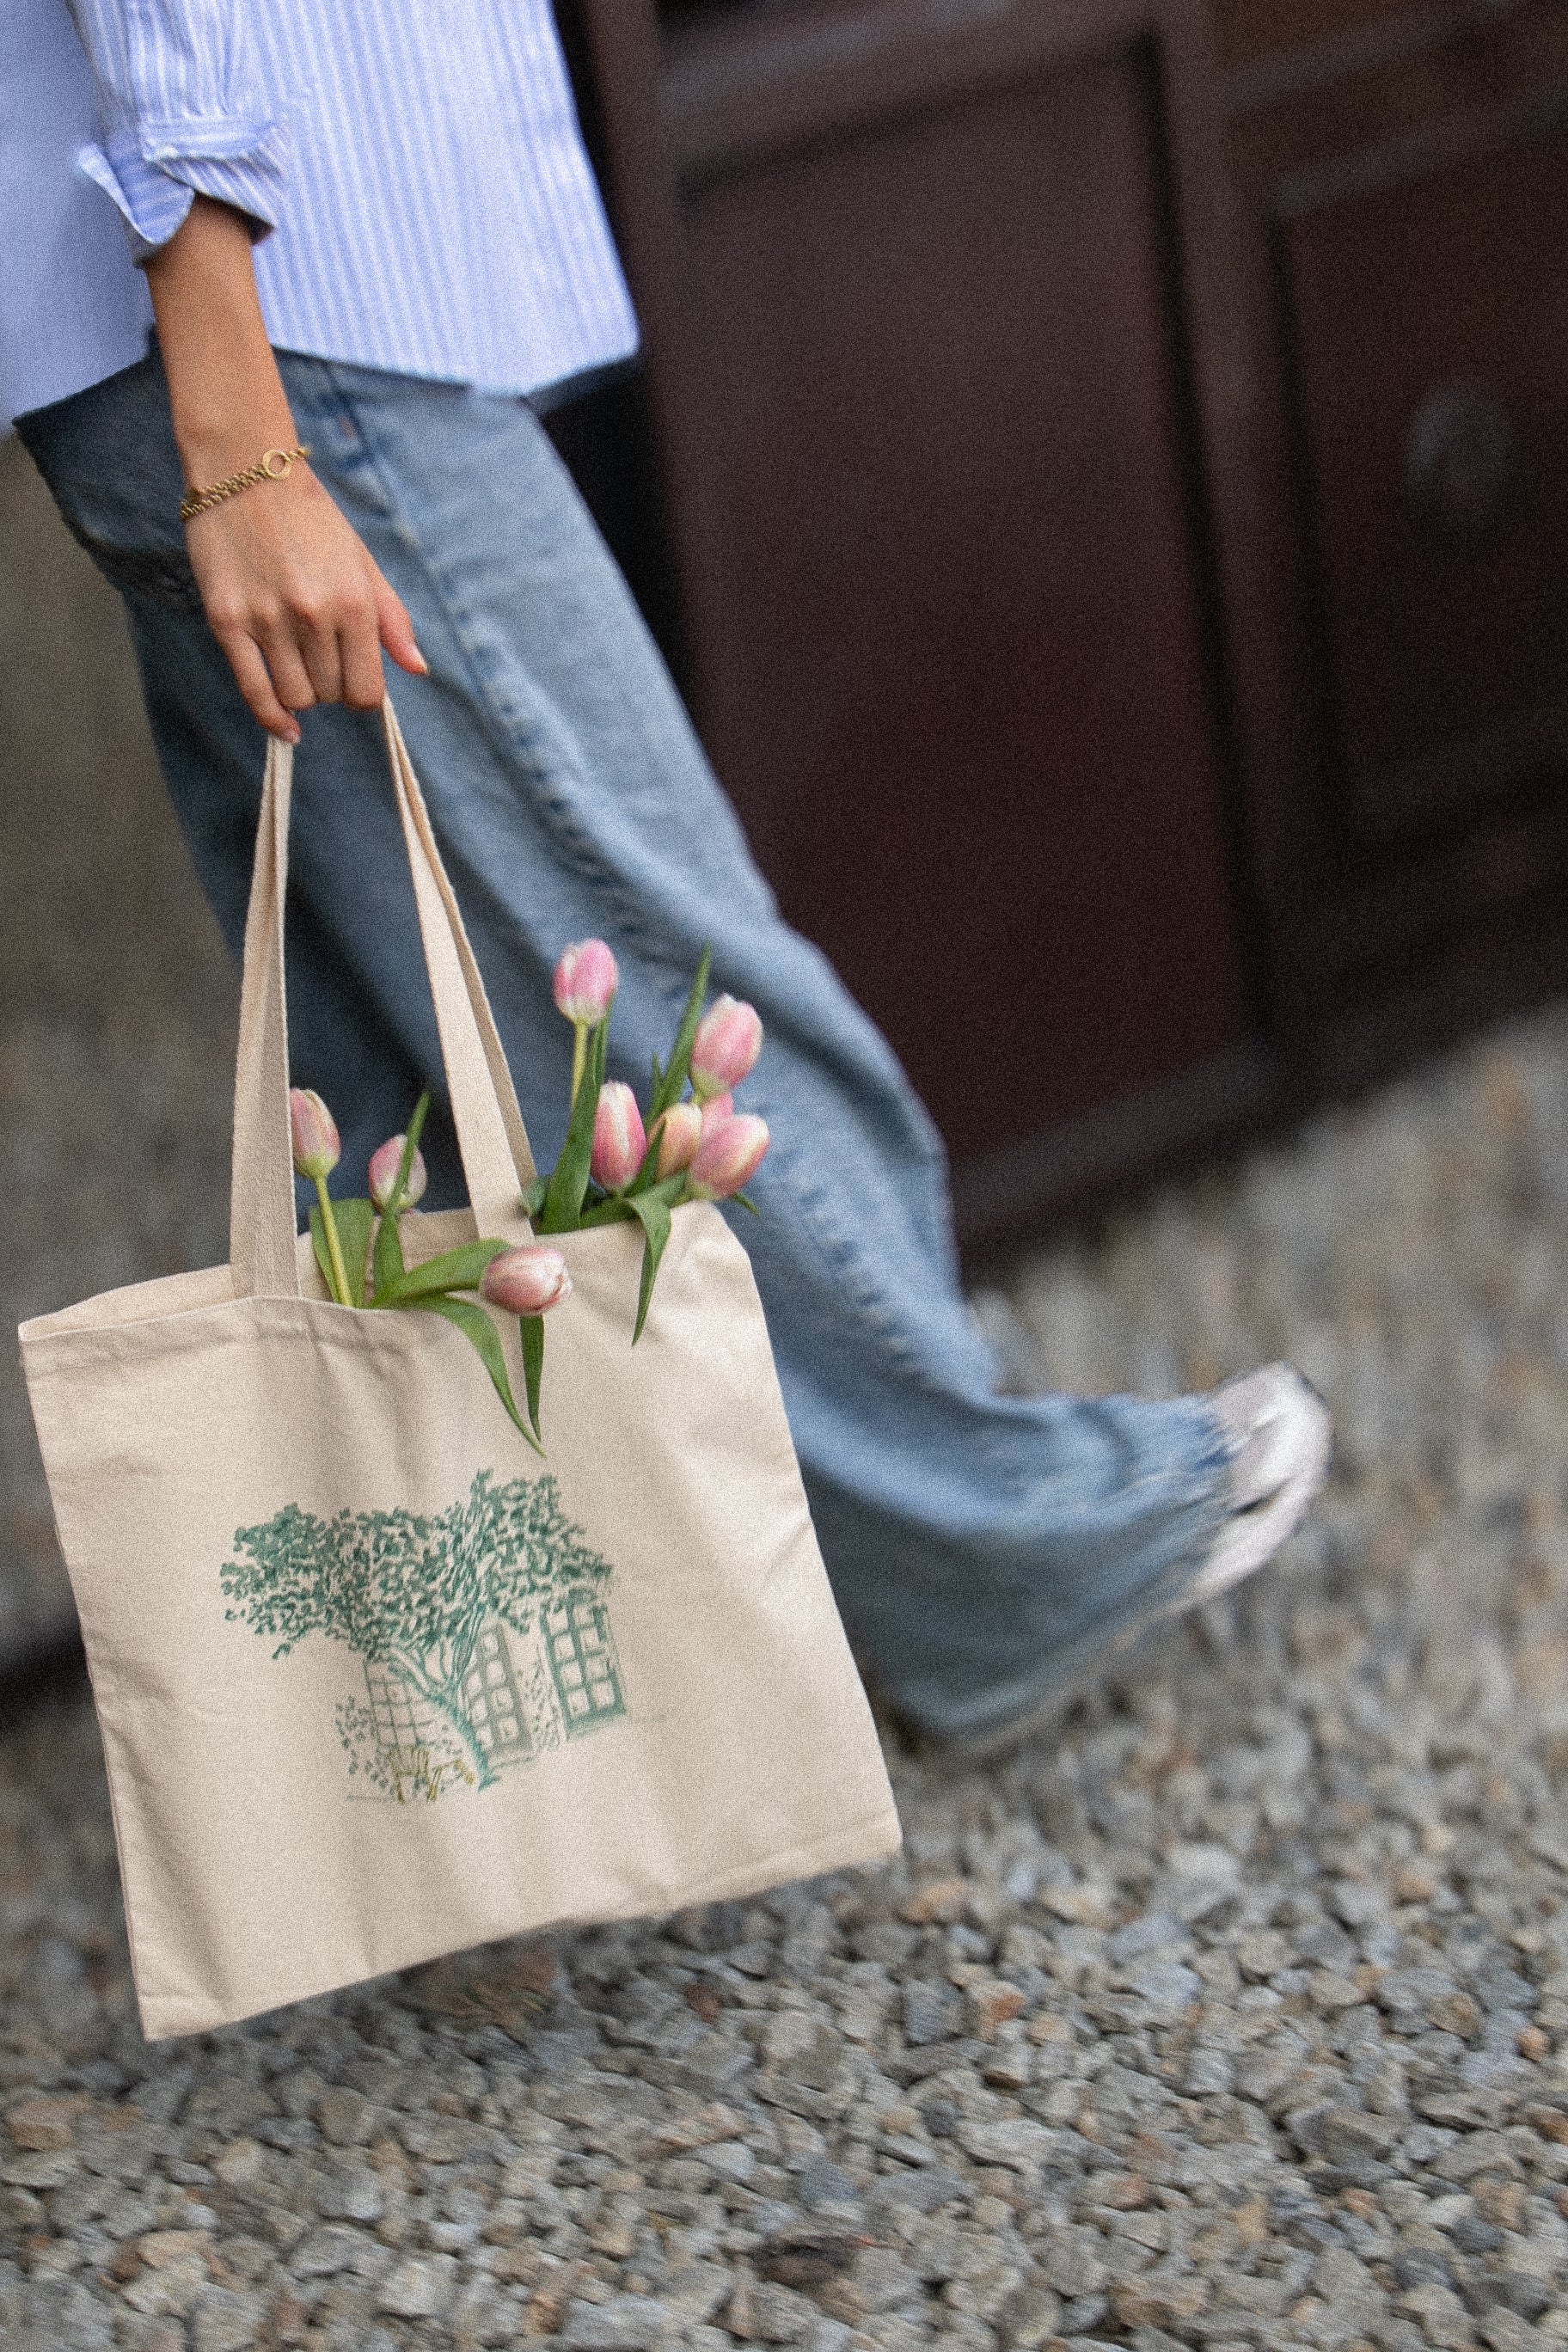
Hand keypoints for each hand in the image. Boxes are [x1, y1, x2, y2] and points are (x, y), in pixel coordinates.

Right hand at [185, 463, 426, 742]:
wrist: (244, 469)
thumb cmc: (310, 517)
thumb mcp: (362, 562)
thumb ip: (392, 618)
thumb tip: (418, 669)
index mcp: (354, 603)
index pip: (367, 691)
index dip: (363, 696)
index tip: (353, 681)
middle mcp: (314, 616)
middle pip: (331, 696)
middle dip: (331, 688)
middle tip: (320, 658)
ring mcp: (268, 620)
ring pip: (296, 697)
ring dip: (301, 694)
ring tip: (297, 665)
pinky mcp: (227, 620)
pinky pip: (254, 690)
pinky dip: (271, 717)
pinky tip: (285, 728)